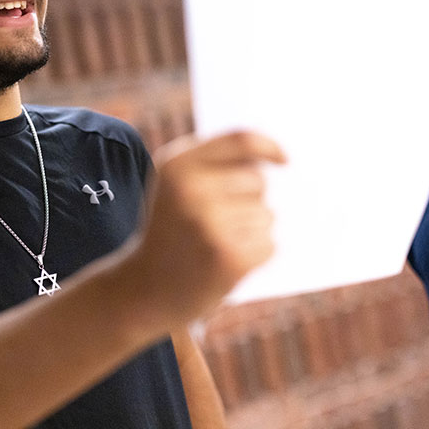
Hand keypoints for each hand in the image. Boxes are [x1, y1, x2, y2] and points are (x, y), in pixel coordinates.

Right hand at [128, 131, 284, 328]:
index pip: (241, 140)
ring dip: (252, 230)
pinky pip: (269, 244)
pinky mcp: (229, 258)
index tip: (283, 160)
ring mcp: (210, 225)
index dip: (269, 146)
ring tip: (217, 242)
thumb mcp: (175, 184)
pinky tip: (226, 261)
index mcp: (177, 165)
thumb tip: (275, 158)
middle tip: (217, 220)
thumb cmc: (171, 228)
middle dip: (250, 198)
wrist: (145, 288)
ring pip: (266, 214)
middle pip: (258, 180)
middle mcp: (191, 191)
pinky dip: (256, 254)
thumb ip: (214, 160)